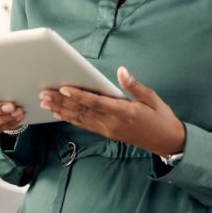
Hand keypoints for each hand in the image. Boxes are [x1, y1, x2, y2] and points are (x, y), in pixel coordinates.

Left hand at [39, 66, 185, 156]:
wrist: (167, 141)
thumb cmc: (160, 117)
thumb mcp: (151, 98)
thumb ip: (134, 85)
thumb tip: (122, 71)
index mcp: (123, 112)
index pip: (96, 102)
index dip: (78, 95)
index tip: (63, 88)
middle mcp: (111, 122)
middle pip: (82, 111)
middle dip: (61, 102)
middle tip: (44, 93)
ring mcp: (108, 129)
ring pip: (80, 119)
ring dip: (61, 110)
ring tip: (45, 102)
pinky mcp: (107, 133)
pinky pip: (85, 125)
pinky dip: (70, 118)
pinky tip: (59, 113)